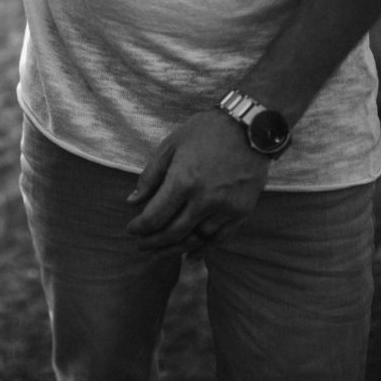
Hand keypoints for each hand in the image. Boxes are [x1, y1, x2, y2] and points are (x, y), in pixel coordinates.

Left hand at [125, 110, 270, 257]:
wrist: (249, 127)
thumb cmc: (205, 132)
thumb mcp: (170, 146)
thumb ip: (150, 176)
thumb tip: (132, 202)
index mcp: (183, 181)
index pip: (155, 217)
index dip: (140, 228)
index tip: (131, 230)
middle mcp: (205, 199)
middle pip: (173, 233)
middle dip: (153, 243)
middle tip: (141, 246)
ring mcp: (226, 208)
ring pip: (196, 239)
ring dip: (175, 248)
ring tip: (160, 252)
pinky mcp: (242, 211)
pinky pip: (221, 238)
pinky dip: (204, 249)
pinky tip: (190, 253)